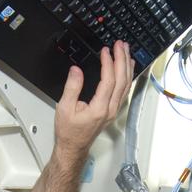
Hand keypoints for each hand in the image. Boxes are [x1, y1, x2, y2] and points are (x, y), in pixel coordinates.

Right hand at [53, 40, 134, 161]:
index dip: (109, 63)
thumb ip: (72, 87)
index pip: (109, 81)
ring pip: (126, 85)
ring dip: (127, 66)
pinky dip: (127, 76)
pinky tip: (127, 68)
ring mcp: (114, 110)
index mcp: (99, 108)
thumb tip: (76, 70)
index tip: (106, 50)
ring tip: (126, 51)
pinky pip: (124, 90)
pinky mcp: (113, 110)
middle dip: (122, 60)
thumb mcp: (64, 108)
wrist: (73, 147)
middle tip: (120, 45)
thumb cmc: (69, 131)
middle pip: (122, 80)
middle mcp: (110, 109)